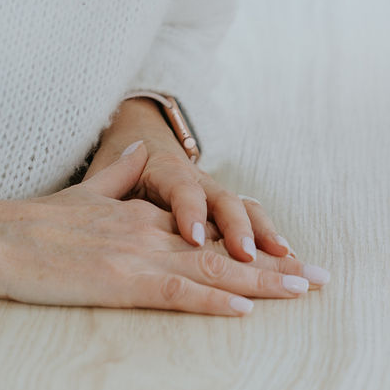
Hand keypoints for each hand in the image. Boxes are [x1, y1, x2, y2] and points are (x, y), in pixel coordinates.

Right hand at [0, 144, 325, 315]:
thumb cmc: (31, 224)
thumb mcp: (83, 194)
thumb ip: (117, 175)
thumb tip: (143, 149)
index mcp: (140, 212)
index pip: (208, 227)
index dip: (249, 242)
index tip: (287, 252)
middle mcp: (147, 229)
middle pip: (222, 250)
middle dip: (274, 265)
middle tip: (318, 277)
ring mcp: (136, 254)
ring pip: (210, 271)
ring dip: (259, 283)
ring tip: (299, 290)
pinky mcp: (119, 279)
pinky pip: (176, 292)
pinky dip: (211, 301)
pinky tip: (241, 308)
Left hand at [86, 103, 305, 267]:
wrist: (140, 131)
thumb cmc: (116, 161)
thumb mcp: (107, 170)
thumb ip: (110, 179)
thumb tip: (102, 179)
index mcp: (163, 169)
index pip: (180, 189)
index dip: (189, 212)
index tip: (193, 238)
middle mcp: (195, 179)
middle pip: (223, 201)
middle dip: (240, 230)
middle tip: (249, 257)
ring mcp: (213, 192)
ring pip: (244, 208)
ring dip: (265, 233)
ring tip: (284, 256)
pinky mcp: (223, 205)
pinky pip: (251, 217)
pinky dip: (269, 235)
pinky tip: (287, 255)